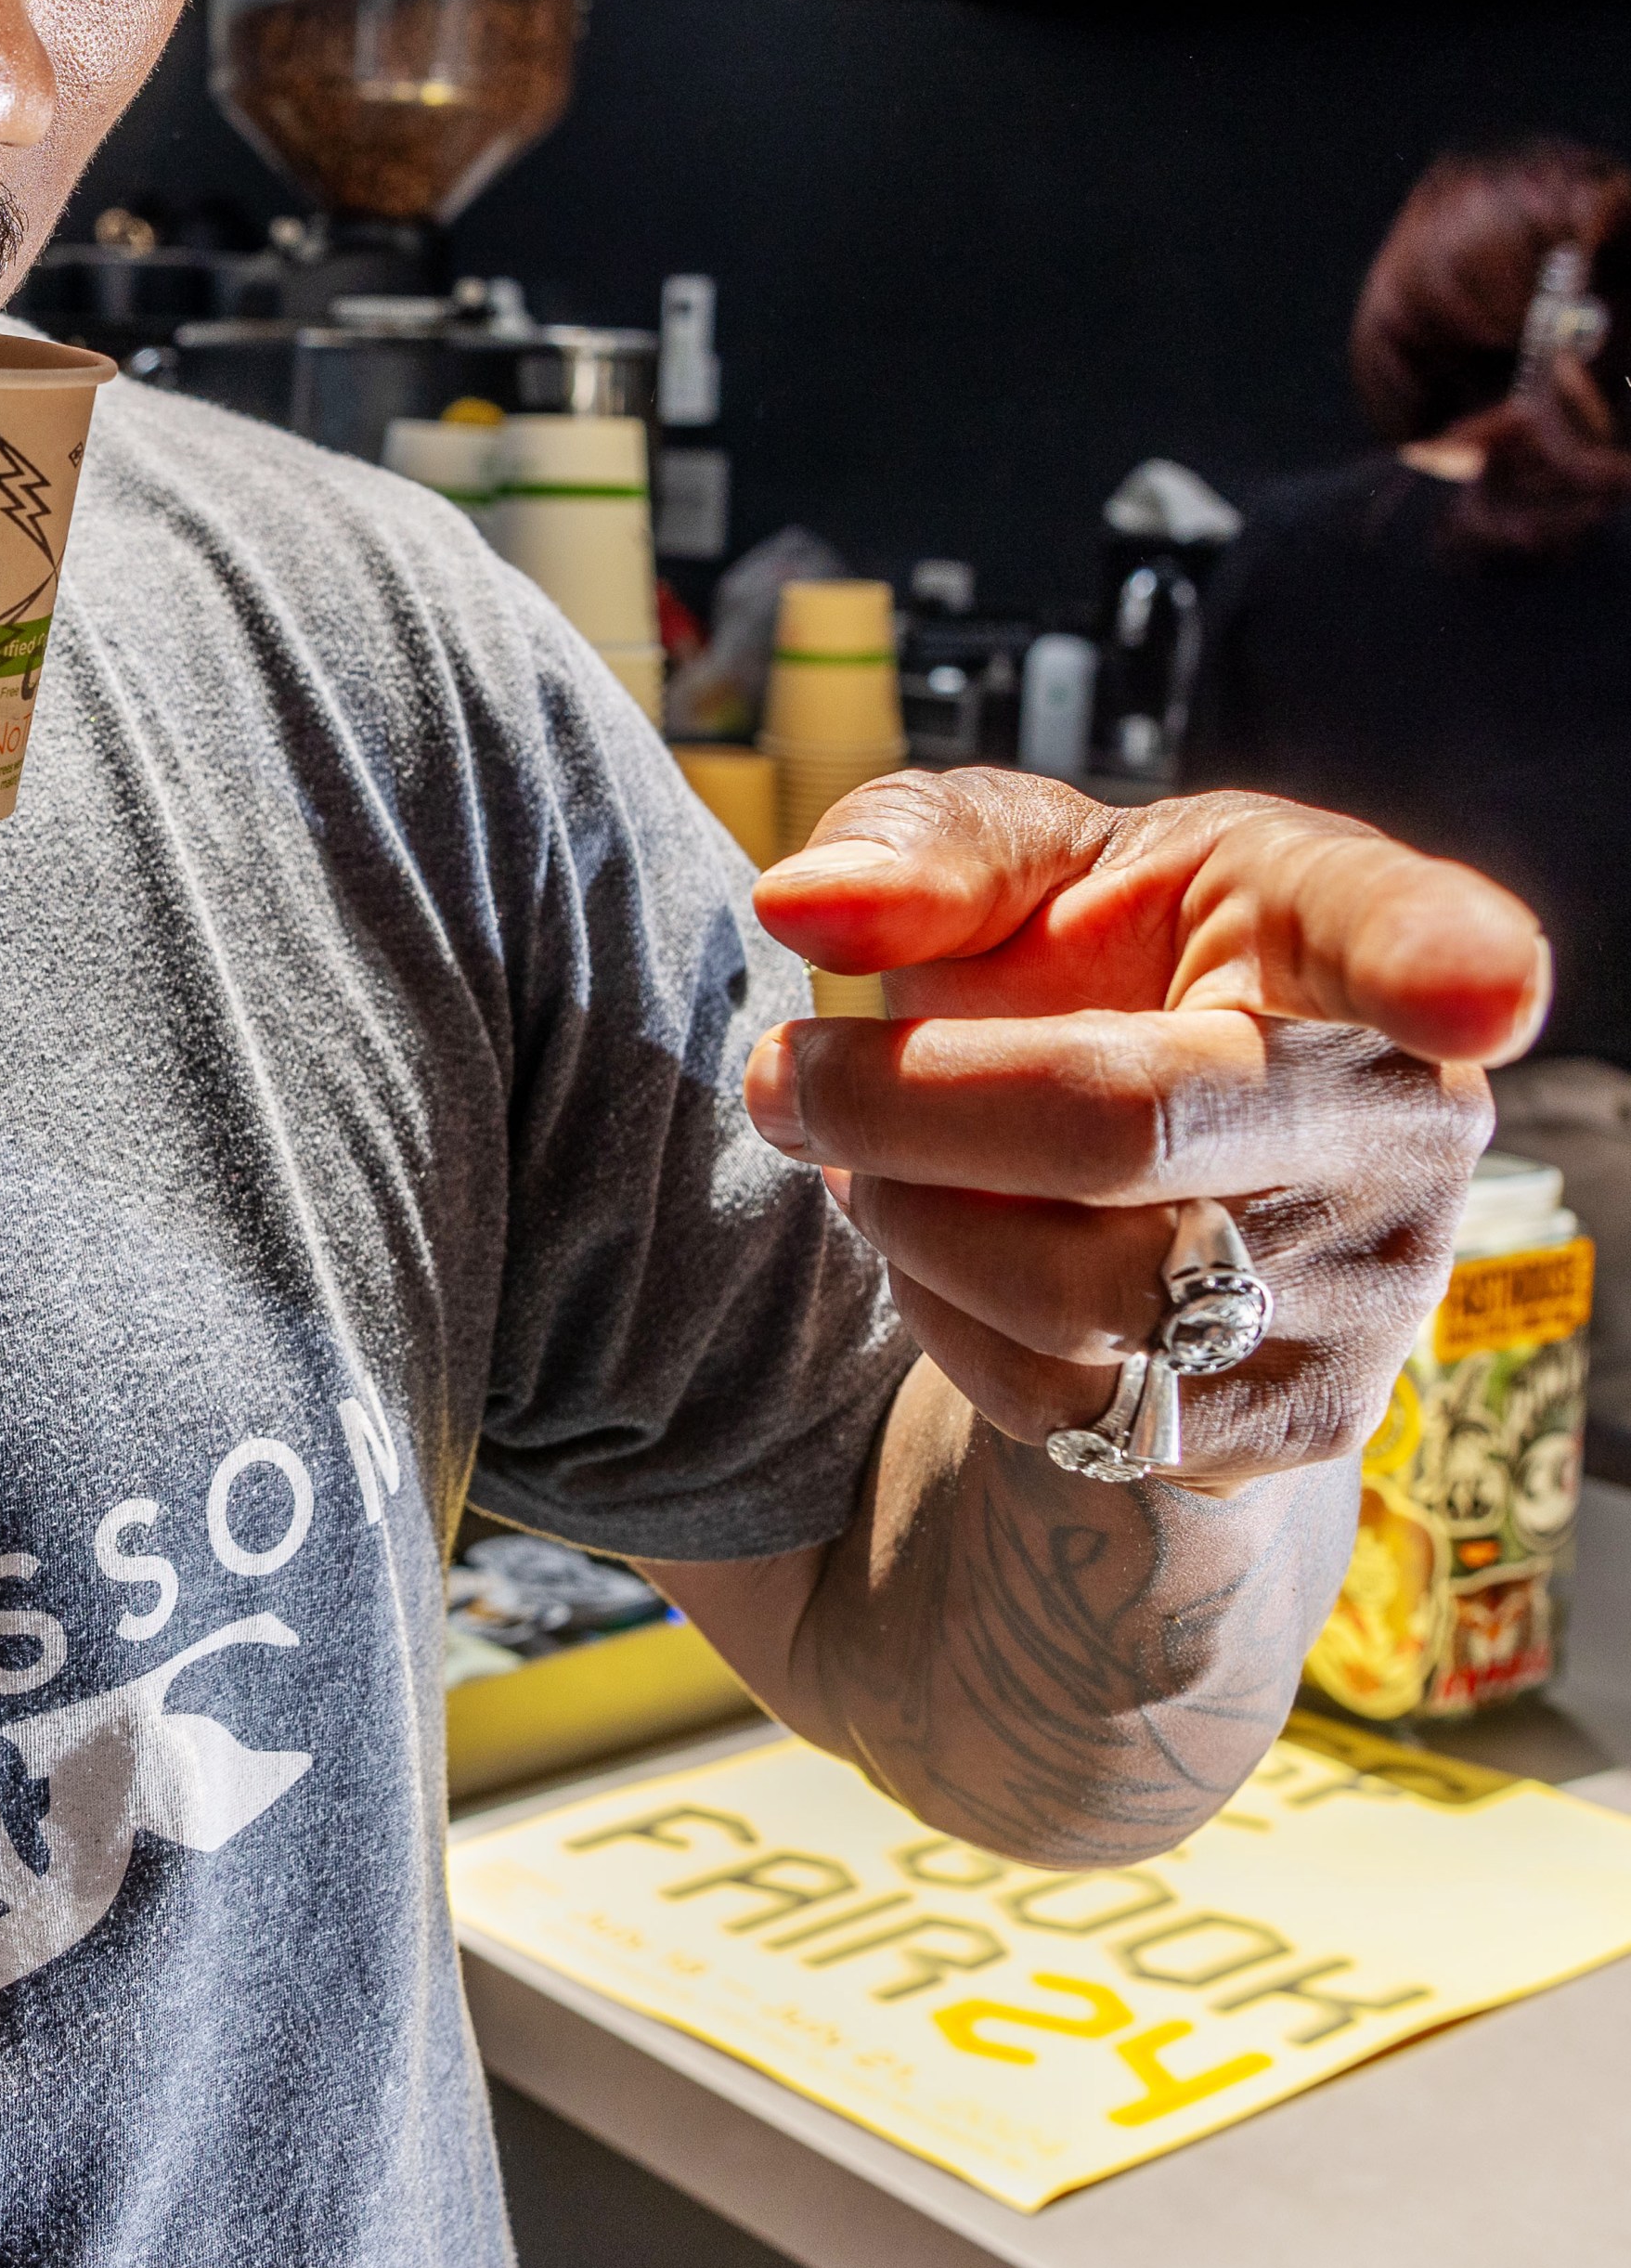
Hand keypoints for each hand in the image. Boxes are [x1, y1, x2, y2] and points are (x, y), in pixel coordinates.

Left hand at [748, 773, 1545, 1491]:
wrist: (1112, 1150)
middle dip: (900, 1104)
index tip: (1479, 986)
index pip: (1405, 936)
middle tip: (788, 1074)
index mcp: (1329, 924)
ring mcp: (1374, 1282)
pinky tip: (943, 1244)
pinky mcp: (1295, 1416)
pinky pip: (1067, 1402)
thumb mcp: (1001, 861)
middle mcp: (1398, 1108)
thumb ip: (912, 851)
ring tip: (867, 1157)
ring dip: (906, 1219)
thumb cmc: (1070, 957)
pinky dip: (945, 1323)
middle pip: (1123, 1125)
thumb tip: (802, 905)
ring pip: (1081, 1289)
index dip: (1446, 957)